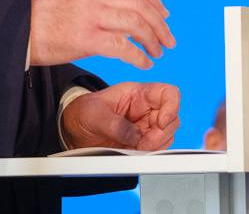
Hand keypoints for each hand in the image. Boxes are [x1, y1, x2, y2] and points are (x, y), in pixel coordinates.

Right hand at [29, 0, 174, 68]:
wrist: (15, 26)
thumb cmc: (38, 15)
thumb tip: (112, 6)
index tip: (163, 11)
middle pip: (138, 4)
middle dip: (159, 22)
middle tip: (169, 38)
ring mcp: (90, 16)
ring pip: (134, 23)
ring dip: (152, 39)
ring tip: (159, 52)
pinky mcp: (85, 39)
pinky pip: (122, 47)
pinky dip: (138, 56)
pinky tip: (144, 63)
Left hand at [61, 82, 180, 150]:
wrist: (76, 128)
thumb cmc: (85, 111)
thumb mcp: (96, 114)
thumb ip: (116, 125)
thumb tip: (137, 137)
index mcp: (137, 94)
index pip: (168, 93)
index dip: (171, 107)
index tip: (161, 123)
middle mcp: (146, 109)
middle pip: (172, 118)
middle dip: (161, 134)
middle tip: (143, 143)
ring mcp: (145, 126)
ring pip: (167, 135)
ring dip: (156, 145)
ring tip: (136, 148)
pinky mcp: (143, 143)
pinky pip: (157, 149)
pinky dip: (150, 154)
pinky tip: (135, 152)